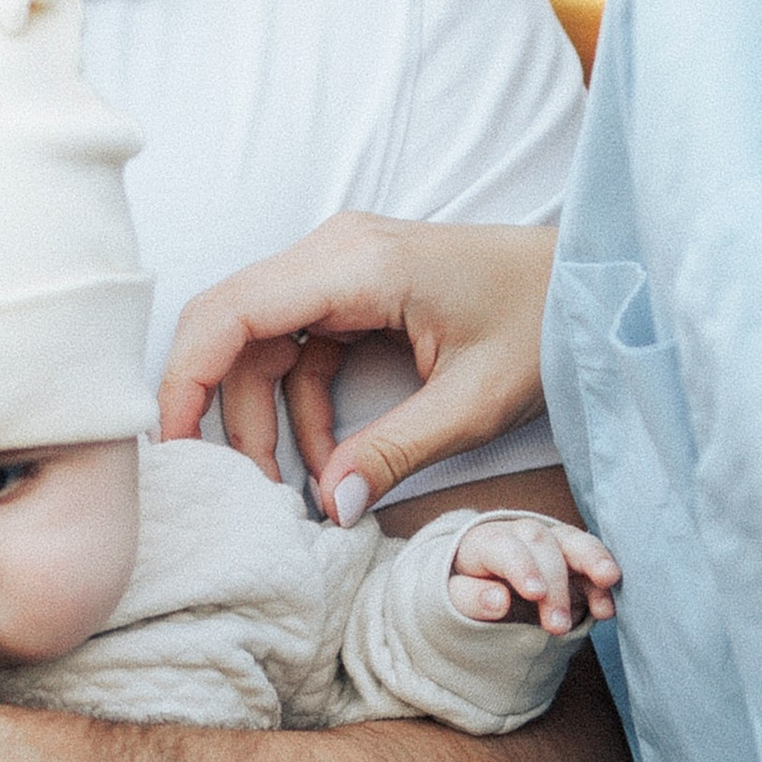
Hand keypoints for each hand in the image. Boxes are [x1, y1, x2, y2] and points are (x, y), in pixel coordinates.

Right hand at [159, 214, 555, 524]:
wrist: (589, 282)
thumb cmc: (544, 321)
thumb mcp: (475, 399)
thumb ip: (396, 452)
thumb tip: (331, 509)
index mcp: (356, 263)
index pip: (232, 310)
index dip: (185, 376)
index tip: (172, 445)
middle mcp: (334, 252)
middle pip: (233, 329)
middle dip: (220, 410)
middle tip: (226, 488)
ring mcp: (341, 269)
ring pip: (260, 346)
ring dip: (266, 420)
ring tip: (294, 493)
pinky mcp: (353, 292)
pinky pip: (299, 352)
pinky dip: (303, 410)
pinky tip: (331, 464)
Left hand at [447, 512, 620, 636]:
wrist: (482, 587)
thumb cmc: (466, 592)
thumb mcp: (455, 598)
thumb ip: (470, 598)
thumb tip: (498, 601)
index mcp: (484, 541)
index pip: (503, 546)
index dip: (521, 567)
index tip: (534, 594)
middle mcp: (520, 535)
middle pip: (542, 543)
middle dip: (554, 583)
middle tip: (556, 625)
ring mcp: (551, 544)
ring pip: (574, 540)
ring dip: (593, 562)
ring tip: (607, 584)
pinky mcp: (574, 561)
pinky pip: (593, 564)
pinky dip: (602, 586)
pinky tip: (606, 609)